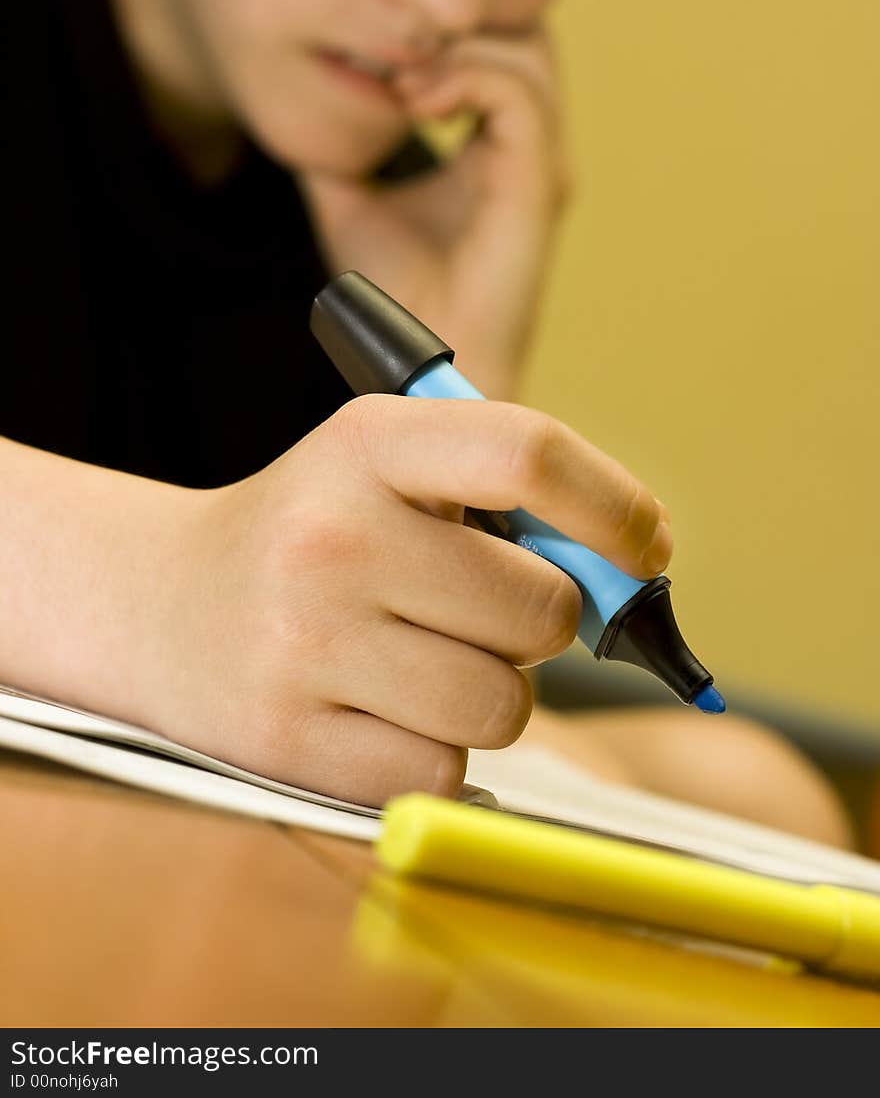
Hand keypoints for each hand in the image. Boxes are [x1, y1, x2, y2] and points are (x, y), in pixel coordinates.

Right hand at [130, 395, 670, 805]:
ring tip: (424, 661)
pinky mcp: (292, 742)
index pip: (528, 453)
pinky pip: (445, 772)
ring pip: (504, 706)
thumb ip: (510, 497)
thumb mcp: (391, 471)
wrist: (165, 606)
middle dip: (544, 621)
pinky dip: (436, 752)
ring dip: (492, 695)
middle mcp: (333, 538)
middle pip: (544, 609)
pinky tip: (379, 709)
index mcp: (368, 445)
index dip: (616, 504)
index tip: (646, 545)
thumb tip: (641, 564)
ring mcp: (307, 644)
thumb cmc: (319, 533)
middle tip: (484, 612)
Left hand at [296, 27, 570, 398]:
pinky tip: (413, 98)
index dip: (442, 24)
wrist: (422, 359)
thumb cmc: (395, 294)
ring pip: (528, 50)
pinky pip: (518, 94)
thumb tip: (304, 96)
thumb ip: (339, 145)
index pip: (496, 45)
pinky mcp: (538, 182)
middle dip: (456, 18)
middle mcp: (529, 147)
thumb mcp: (349, 198)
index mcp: (498, 144)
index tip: (375, 22)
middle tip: (388, 33)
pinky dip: (466, 77)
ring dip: (457, 46)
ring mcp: (541, 162)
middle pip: (522, 31)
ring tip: (398, 77)